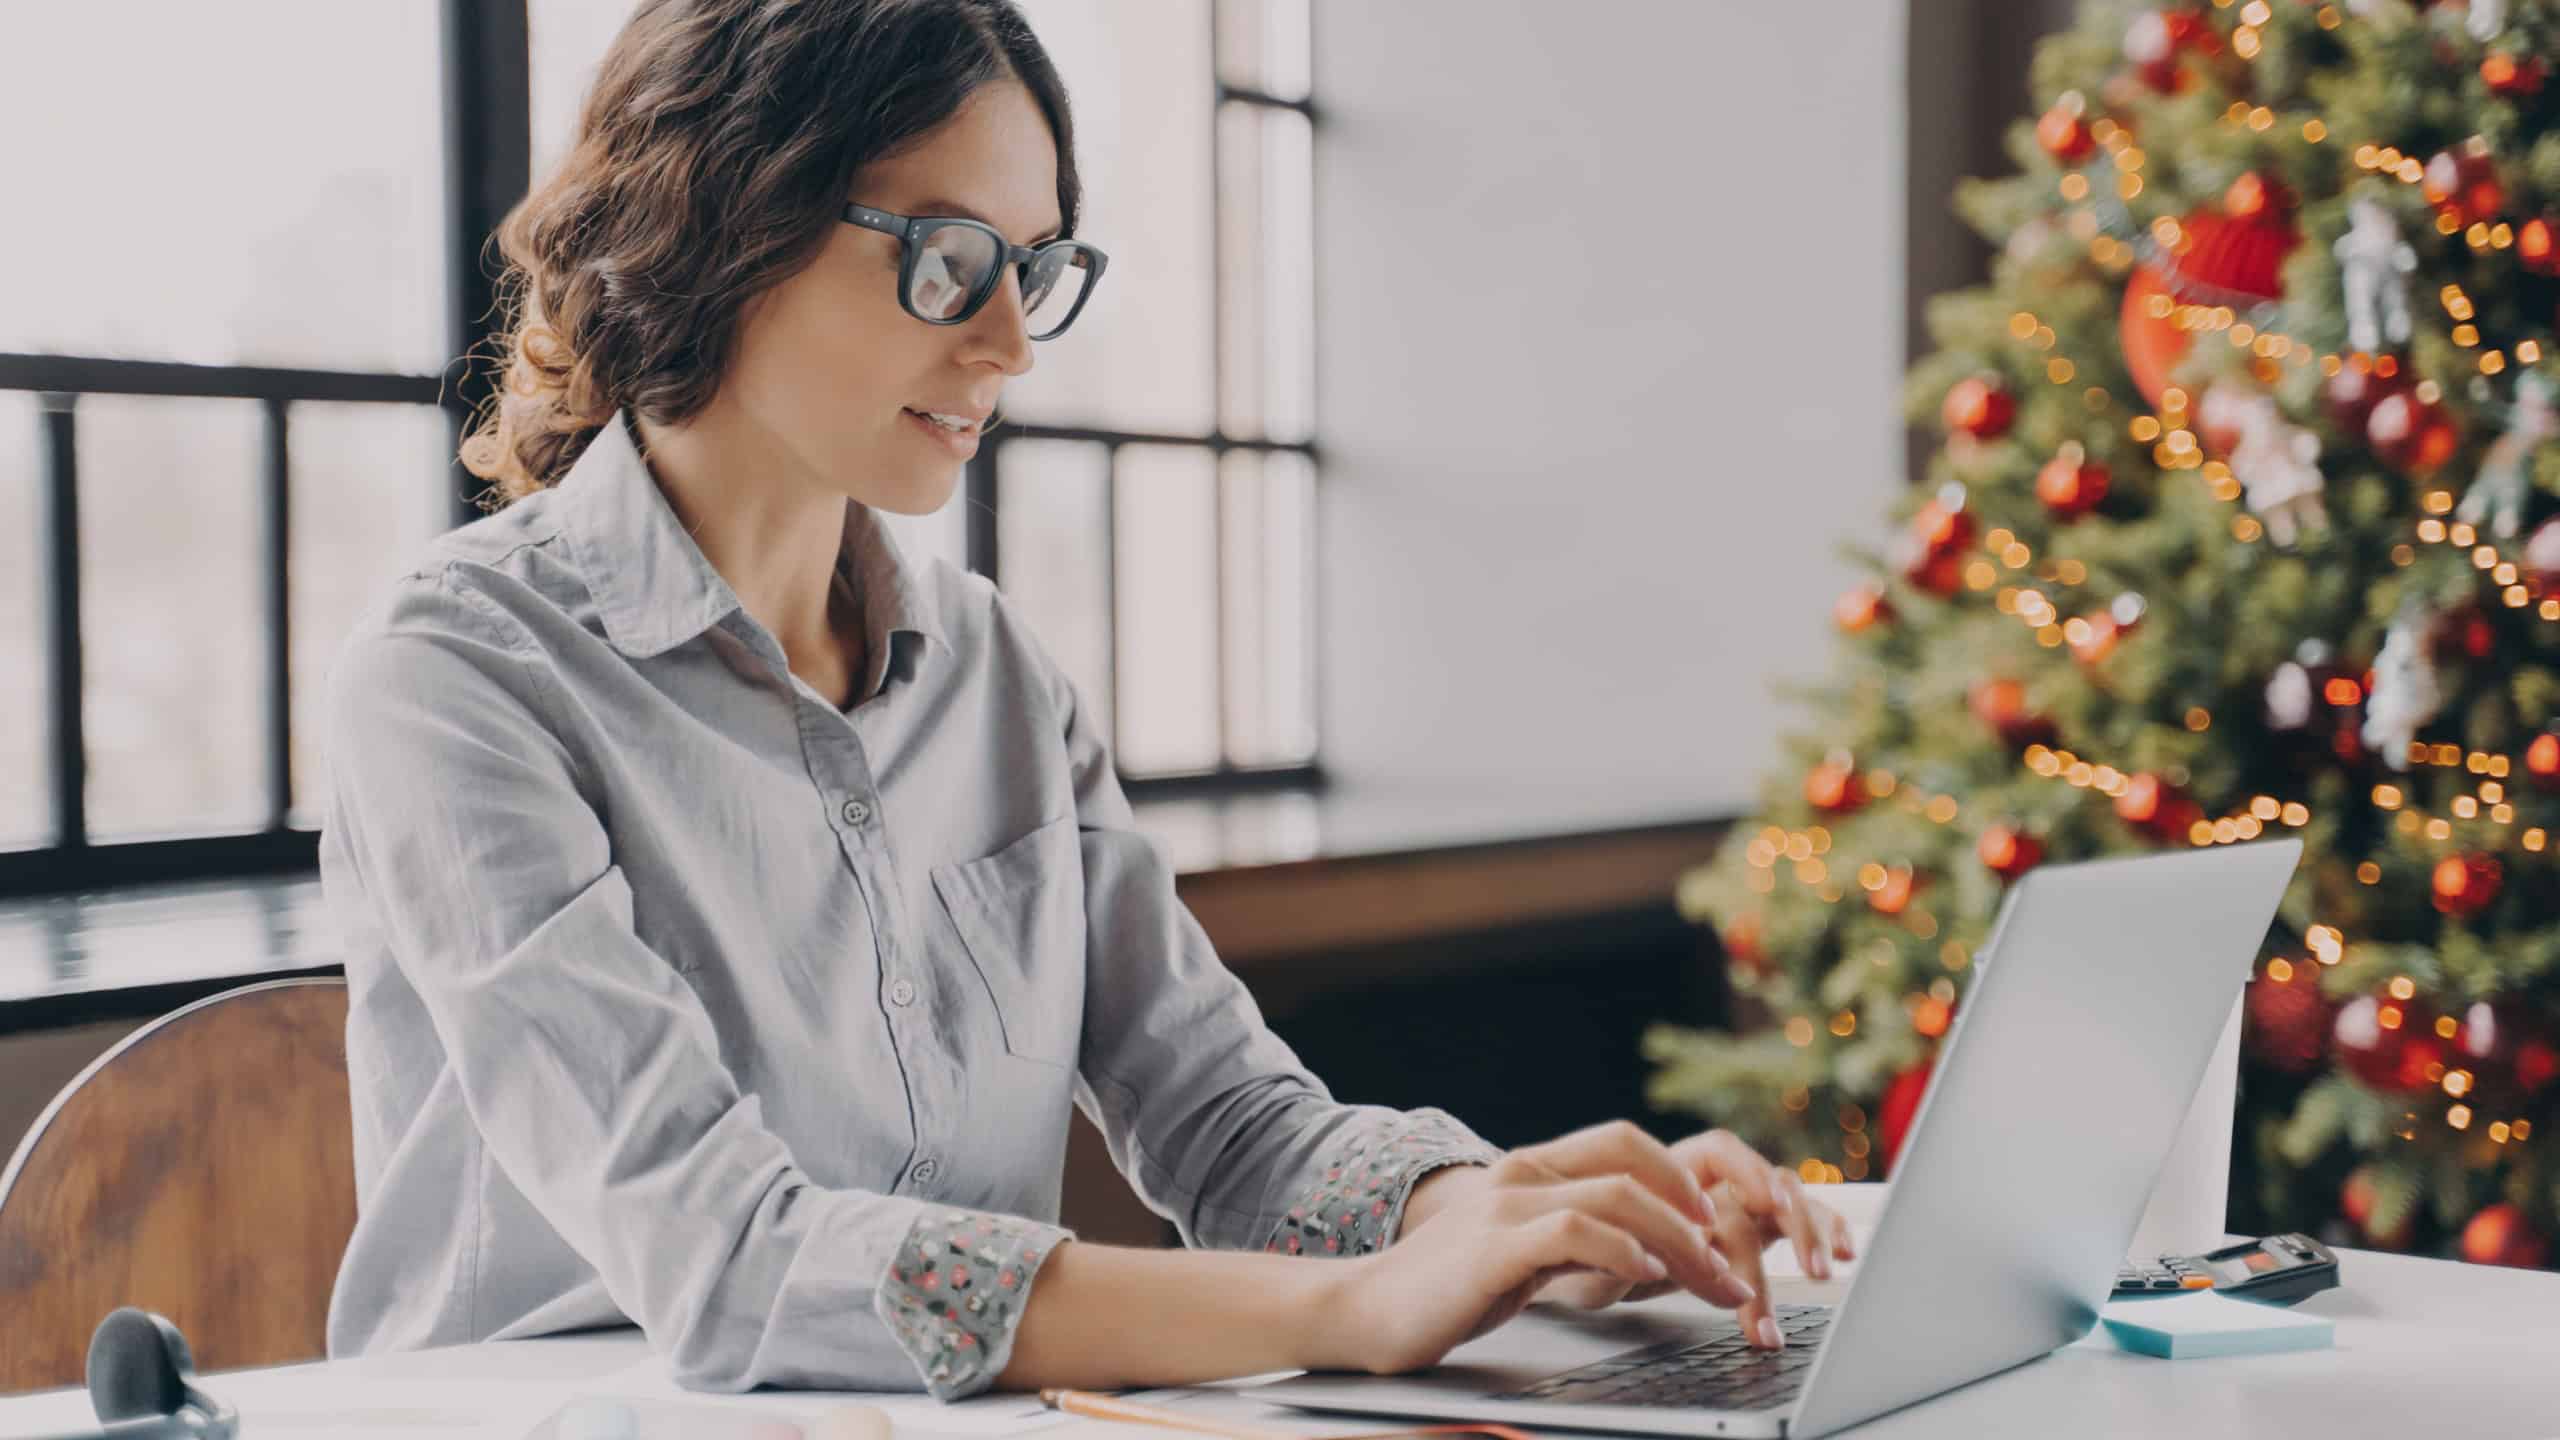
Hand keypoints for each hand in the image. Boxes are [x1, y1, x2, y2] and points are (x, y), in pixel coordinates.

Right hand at [1316, 1151, 1757, 1376]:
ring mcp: (1506, 1206)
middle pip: (1633, 1170)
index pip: (1621, 1143)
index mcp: (1529, 1170)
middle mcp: (1521, 1175)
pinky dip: (1620, 1250)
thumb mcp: (1519, 1253)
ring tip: (1711, 1282)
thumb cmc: (1445, 1291)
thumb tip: (1642, 1253)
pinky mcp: (1494, 1246)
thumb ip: (1569, 1240)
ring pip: (1616, 1199)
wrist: (1365, 1310)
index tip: (1714, 1220)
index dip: (1677, 1174)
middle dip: (1697, 1221)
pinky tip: (1645, 1274)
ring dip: (1678, 1242)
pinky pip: (1573, 1232)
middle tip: (1732, 1271)